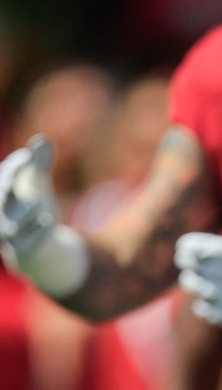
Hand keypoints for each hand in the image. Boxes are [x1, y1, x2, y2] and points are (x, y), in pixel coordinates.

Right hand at [0, 135, 57, 257]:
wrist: (35, 246)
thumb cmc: (31, 209)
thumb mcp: (36, 185)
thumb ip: (38, 164)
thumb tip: (42, 139)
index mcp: (3, 195)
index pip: (4, 178)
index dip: (15, 167)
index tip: (28, 157)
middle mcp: (2, 214)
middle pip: (0, 199)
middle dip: (7, 186)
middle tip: (17, 173)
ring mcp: (11, 233)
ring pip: (11, 223)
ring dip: (22, 211)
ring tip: (36, 202)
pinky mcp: (23, 250)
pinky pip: (27, 242)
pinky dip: (37, 232)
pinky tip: (49, 220)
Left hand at [175, 215, 221, 333]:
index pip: (221, 253)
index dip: (199, 250)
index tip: (185, 247)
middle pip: (215, 274)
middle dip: (194, 268)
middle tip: (184, 263)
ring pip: (217, 297)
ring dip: (199, 289)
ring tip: (190, 282)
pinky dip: (211, 311)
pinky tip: (203, 303)